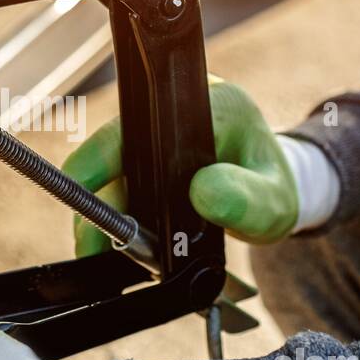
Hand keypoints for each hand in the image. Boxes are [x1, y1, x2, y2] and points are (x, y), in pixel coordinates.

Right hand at [62, 80, 301, 253]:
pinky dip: (115, 216)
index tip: (83, 190)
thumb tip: (204, 193)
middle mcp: (176, 113)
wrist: (272, 196)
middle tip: (90, 243)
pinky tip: (119, 244)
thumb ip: (247, 200)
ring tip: (103, 253)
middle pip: (114, 148)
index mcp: (212, 106)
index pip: (146, 124)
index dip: (101, 155)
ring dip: (103, 213)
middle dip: (96, 198)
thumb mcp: (274, 203)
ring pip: (110, 171)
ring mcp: (159, 136)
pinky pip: (119, 183)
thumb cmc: (276, 193)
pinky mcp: (149, 158)